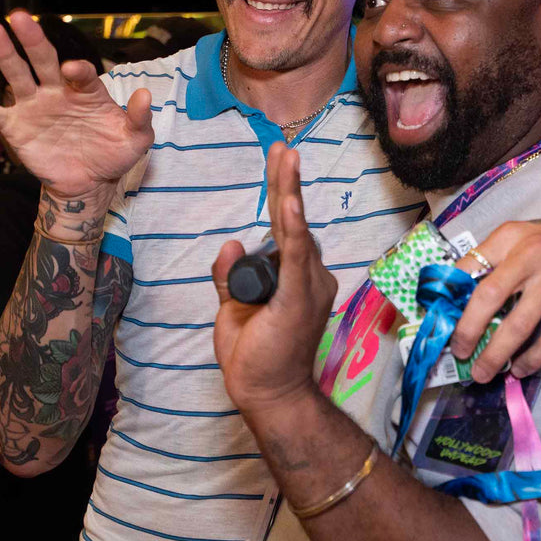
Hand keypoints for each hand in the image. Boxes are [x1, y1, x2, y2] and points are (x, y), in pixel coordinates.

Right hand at [0, 10, 153, 204]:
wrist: (88, 183)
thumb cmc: (112, 154)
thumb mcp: (135, 140)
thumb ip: (140, 119)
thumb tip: (145, 95)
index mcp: (86, 90)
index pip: (79, 73)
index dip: (77, 70)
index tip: (72, 69)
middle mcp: (56, 91)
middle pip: (42, 60)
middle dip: (32, 39)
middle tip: (19, 16)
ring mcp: (34, 106)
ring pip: (16, 75)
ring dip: (4, 54)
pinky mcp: (16, 127)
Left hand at [212, 144, 335, 415]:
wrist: (267, 394)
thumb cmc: (255, 357)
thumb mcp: (233, 307)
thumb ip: (230, 274)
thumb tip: (229, 243)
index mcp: (296, 279)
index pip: (288, 229)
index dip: (282, 194)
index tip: (278, 161)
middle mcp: (311, 276)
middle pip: (294, 221)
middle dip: (286, 180)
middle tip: (282, 145)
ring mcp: (309, 285)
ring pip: (295, 229)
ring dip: (288, 191)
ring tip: (284, 156)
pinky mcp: (300, 295)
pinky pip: (297, 253)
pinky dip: (293, 225)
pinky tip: (290, 201)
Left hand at [448, 201, 540, 382]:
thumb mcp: (520, 237)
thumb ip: (492, 262)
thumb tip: (457, 301)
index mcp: (509, 237)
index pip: (468, 266)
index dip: (448, 295)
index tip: (438, 320)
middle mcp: (532, 254)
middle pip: (488, 297)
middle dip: (468, 330)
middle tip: (458, 352)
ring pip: (519, 326)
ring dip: (496, 354)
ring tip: (483, 372)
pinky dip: (532, 359)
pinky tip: (520, 368)